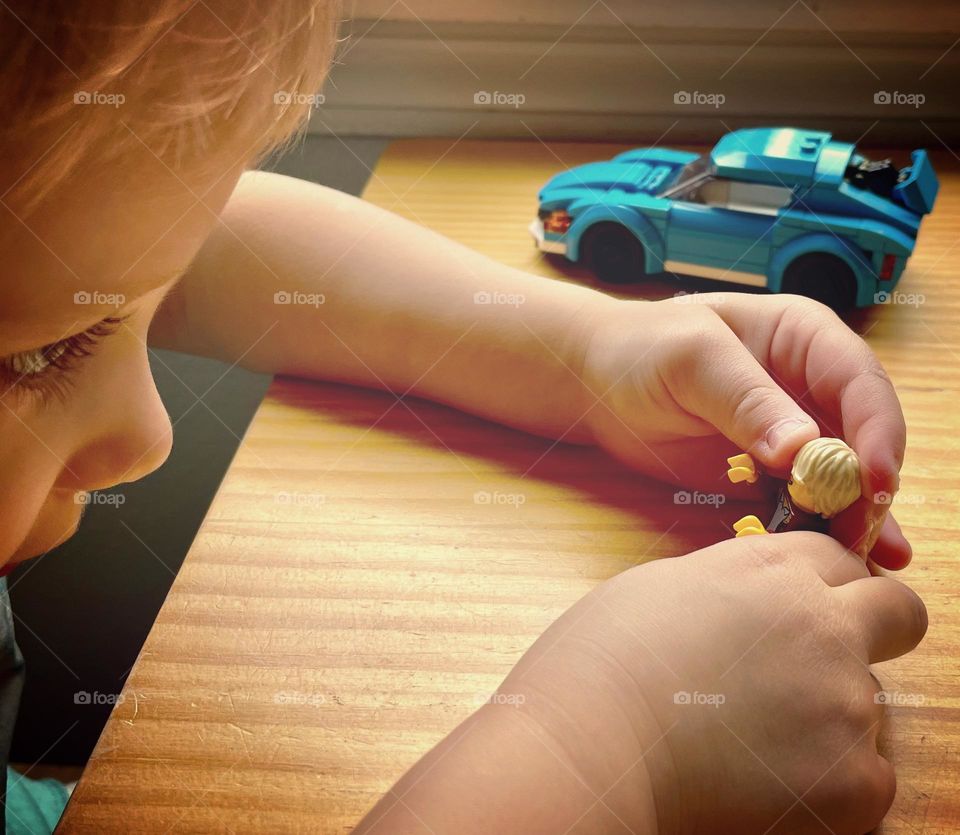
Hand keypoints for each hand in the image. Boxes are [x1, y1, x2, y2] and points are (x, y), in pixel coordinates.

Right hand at [493, 532, 926, 834]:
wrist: (590, 743)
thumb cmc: (602, 662)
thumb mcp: (661, 587)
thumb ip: (726, 585)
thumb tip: (747, 602)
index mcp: (770, 570)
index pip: (841, 560)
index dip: (828, 586)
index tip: (810, 611)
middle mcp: (823, 624)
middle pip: (899, 612)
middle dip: (877, 629)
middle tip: (823, 665)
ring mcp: (844, 700)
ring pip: (871, 705)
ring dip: (829, 718)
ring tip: (753, 741)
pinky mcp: (853, 779)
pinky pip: (868, 777)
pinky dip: (828, 784)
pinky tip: (764, 782)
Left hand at [578, 293, 907, 566]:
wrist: (598, 385)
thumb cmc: (642, 350)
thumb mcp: (691, 360)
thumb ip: (746, 399)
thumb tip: (803, 448)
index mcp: (805, 339)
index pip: (861, 383)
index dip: (879, 431)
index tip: (876, 480)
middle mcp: (811, 387)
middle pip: (862, 439)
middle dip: (869, 488)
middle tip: (867, 536)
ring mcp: (793, 435)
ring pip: (841, 479)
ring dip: (854, 519)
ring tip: (863, 562)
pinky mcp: (769, 475)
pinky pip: (804, 506)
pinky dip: (817, 533)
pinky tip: (835, 564)